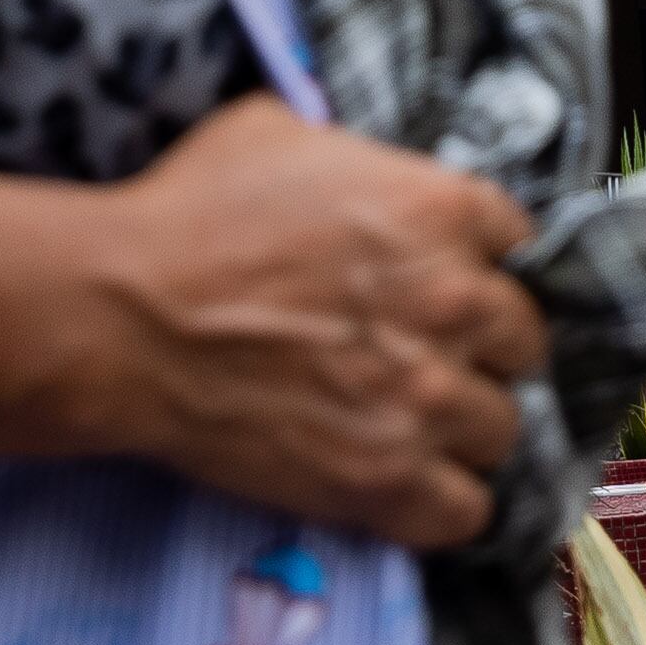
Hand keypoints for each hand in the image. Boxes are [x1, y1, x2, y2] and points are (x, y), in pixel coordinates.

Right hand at [51, 97, 542, 548]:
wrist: (123, 319)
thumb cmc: (187, 217)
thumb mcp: (277, 134)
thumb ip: (355, 159)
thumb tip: (368, 180)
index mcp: (440, 211)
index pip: (518, 242)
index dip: (477, 264)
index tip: (447, 280)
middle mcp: (456, 303)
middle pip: (521, 342)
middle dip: (480, 349)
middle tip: (427, 356)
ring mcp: (427, 397)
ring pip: (501, 428)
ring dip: (461, 428)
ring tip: (407, 424)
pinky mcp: (388, 479)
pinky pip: (466, 511)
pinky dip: (440, 503)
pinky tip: (405, 485)